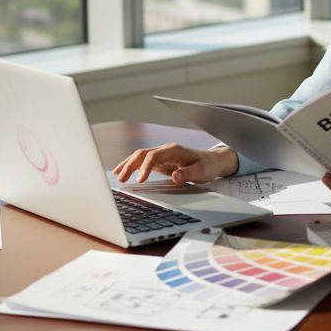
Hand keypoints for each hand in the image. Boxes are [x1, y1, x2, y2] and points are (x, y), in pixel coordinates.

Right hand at [112, 143, 238, 184]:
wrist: (212, 161)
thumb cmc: (207, 166)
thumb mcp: (201, 172)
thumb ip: (188, 174)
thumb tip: (175, 177)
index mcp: (174, 150)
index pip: (154, 156)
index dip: (145, 167)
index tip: (139, 180)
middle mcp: (166, 150)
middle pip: (143, 154)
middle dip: (130, 165)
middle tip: (121, 178)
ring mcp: (162, 155)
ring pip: (140, 156)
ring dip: (128, 165)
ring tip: (117, 176)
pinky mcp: (160, 161)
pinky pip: (142, 162)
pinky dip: (132, 166)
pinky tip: (123, 172)